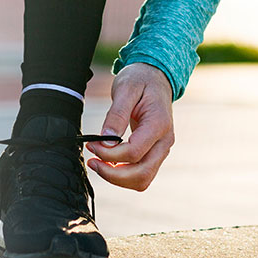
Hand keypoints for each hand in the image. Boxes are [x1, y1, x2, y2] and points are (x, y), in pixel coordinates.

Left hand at [84, 62, 173, 190]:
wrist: (155, 77)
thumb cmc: (140, 80)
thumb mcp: (126, 89)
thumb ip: (117, 115)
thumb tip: (105, 142)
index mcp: (159, 124)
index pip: (134, 152)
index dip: (109, 154)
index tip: (92, 144)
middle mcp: (165, 141)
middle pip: (141, 174)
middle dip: (112, 174)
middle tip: (92, 161)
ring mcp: (162, 149)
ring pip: (142, 180)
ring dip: (117, 178)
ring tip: (98, 164)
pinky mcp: (156, 153)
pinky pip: (142, 174)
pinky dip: (124, 174)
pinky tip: (109, 162)